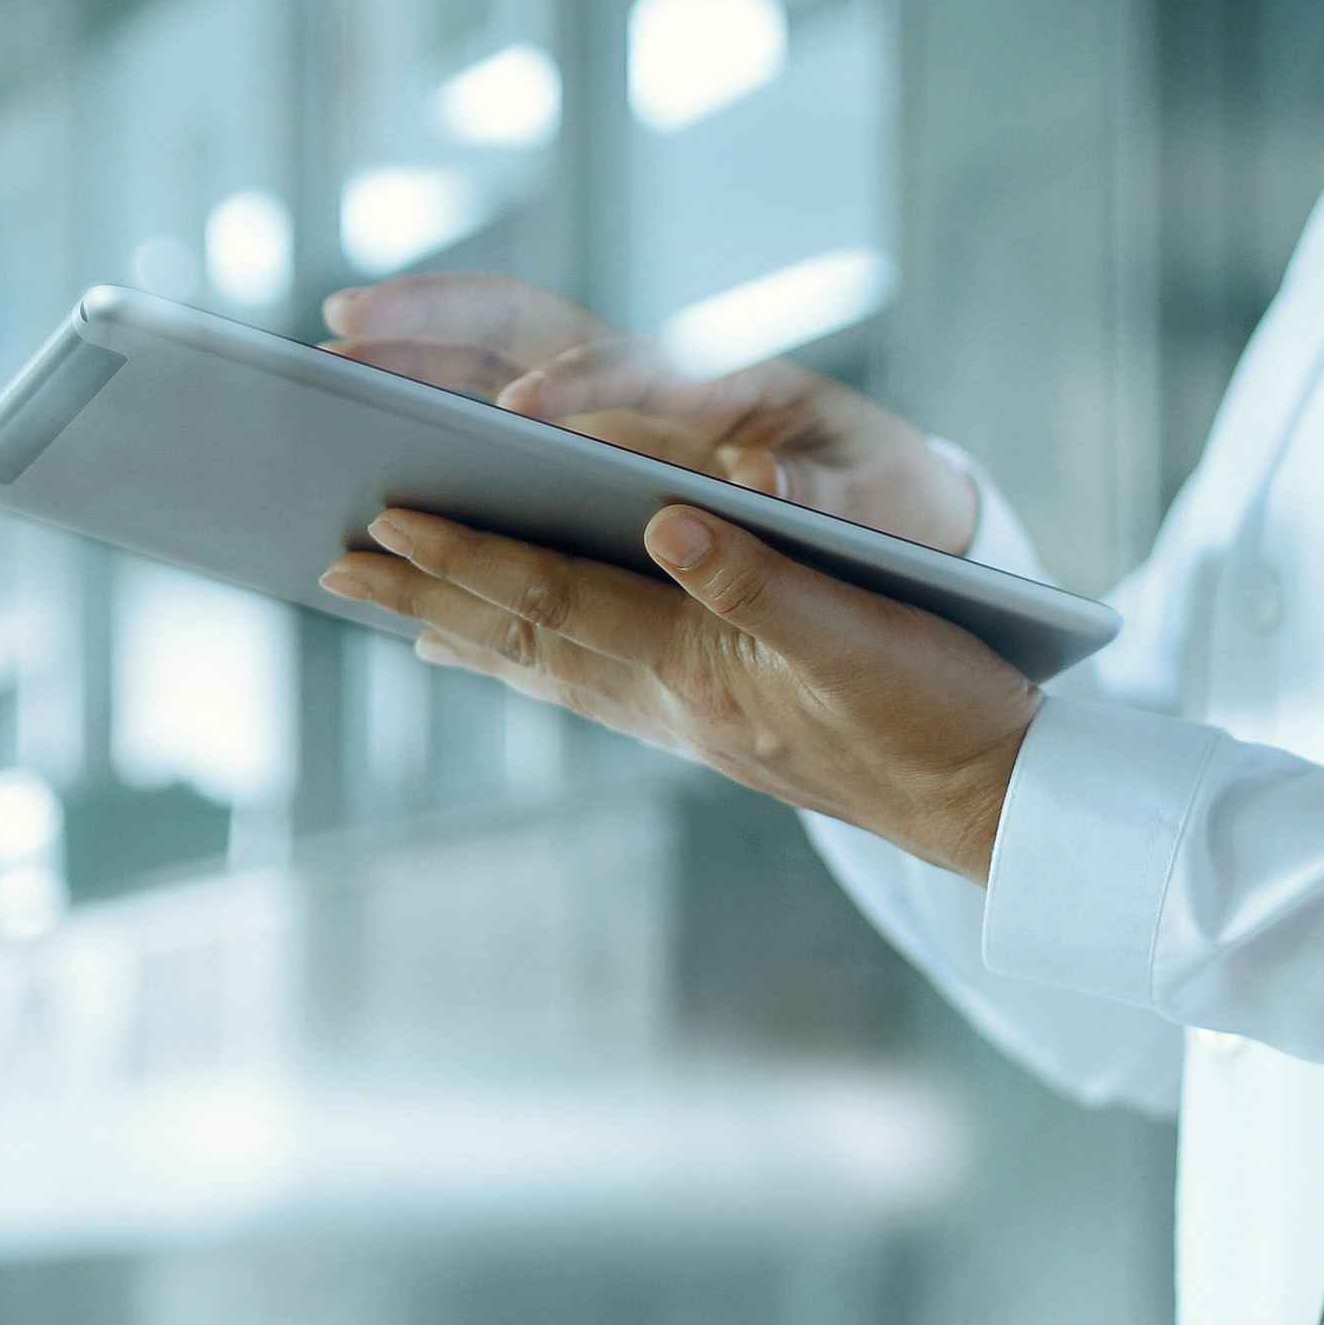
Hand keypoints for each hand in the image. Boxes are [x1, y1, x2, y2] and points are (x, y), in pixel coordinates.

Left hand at [320, 504, 1043, 882]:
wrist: (992, 804)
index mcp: (694, 664)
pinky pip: (589, 685)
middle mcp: (669, 698)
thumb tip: (669, 521)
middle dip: (423, 598)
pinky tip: (502, 651)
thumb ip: (763, 580)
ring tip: (385, 604)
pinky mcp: (713, 726)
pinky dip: (529, 658)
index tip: (381, 520)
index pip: (553, 597)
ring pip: (544, 665)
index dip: (466, 556)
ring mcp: (685, 718)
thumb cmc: (939, 712)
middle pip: (519, 638)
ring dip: (459, 630)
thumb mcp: (862, 636)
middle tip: (331, 564)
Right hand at [321, 273, 980, 554]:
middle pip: (523, 324)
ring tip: (321, 379)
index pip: (633, 368)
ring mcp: (607, 402)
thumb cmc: (880, 495)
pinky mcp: (585, 438)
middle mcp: (649, 376)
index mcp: (720, 384)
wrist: (888, 497)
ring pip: (485, 359)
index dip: (580, 388)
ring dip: (405, 356)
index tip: (520, 414)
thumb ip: (819, 491)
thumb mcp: (871, 496)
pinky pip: (485, 412)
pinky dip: (423, 417)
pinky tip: (360, 466)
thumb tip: (764, 485)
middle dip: (435, 318)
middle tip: (341, 330)